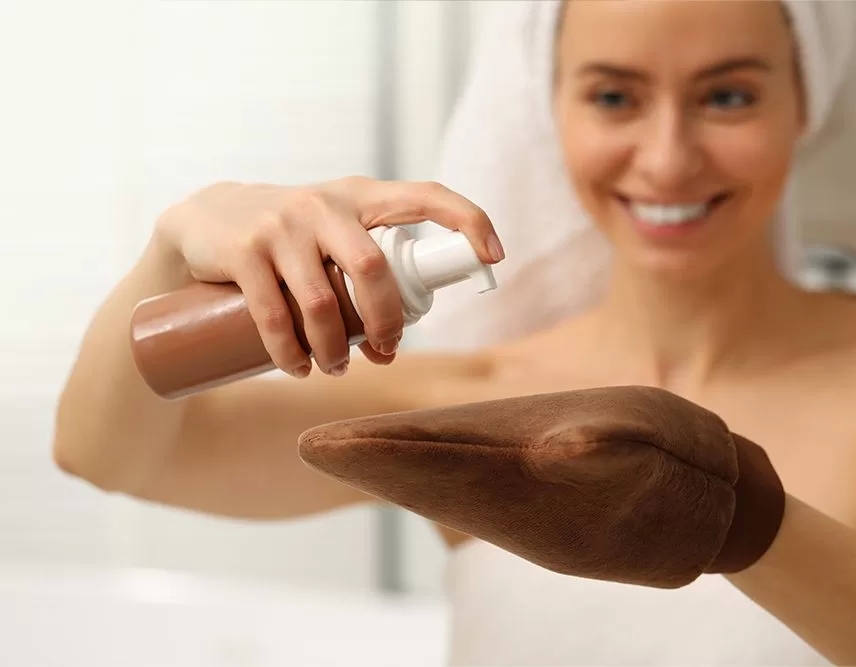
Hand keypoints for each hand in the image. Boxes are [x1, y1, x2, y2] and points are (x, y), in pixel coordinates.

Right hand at [152, 177, 502, 377]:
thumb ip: (366, 264)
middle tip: (385, 352)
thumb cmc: (289, 240)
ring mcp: (281, 224)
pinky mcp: (242, 250)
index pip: (426, 195)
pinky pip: (274, 314)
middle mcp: (324, 203)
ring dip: (334, 350)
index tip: (494, 257)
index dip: (467, 220)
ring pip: (322, 302)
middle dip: (387, 322)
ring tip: (334, 369)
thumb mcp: (332, 233)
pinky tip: (298, 368)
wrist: (203, 223)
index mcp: (360, 196)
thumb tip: (398, 334)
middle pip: (374, 270)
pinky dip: (290, 353)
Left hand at [297, 386, 785, 588]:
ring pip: (447, 493)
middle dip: (371, 463)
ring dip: (396, 474)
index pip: (443, 466)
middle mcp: (524, 510)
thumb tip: (550, 445)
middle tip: (309, 444)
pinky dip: (434, 481)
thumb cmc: (689, 467)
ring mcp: (532, 518)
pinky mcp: (545, 518)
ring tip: (345, 452)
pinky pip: (475, 499)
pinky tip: (415, 468)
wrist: (716, 513)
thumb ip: (603, 444)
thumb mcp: (656, 446)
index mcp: (541, 487)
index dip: (382, 452)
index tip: (322, 442)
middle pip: (431, 482)